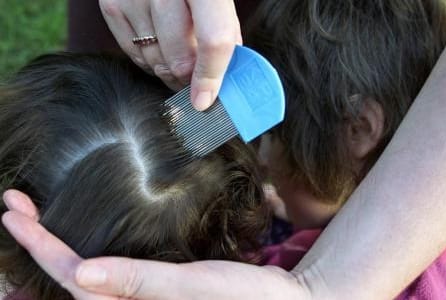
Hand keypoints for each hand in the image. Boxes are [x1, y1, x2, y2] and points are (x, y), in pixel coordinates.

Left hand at [2, 190, 309, 298]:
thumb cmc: (242, 297)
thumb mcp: (191, 287)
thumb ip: (138, 281)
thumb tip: (79, 273)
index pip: (71, 277)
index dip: (39, 244)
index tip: (13, 209)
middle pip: (68, 279)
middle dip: (37, 243)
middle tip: (13, 205)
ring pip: (84, 279)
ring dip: (55, 249)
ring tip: (33, 220)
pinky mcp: (154, 294)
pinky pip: (107, 277)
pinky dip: (84, 255)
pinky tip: (82, 243)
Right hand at [99, 0, 241, 110]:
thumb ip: (224, 30)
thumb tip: (227, 75)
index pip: (213, 40)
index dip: (211, 76)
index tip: (205, 100)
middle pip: (179, 56)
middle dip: (188, 79)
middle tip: (195, 85)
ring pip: (153, 59)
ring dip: (168, 73)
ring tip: (180, 69)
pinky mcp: (112, 3)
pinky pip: (131, 51)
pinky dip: (147, 61)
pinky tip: (159, 54)